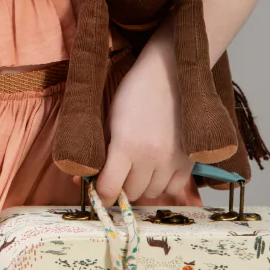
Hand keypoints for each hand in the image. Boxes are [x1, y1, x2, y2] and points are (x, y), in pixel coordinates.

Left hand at [72, 37, 202, 208]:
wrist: (169, 74)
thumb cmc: (134, 92)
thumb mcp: (110, 119)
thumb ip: (100, 151)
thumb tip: (81, 179)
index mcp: (125, 145)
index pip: (110, 188)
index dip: (102, 195)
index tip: (99, 194)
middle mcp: (150, 157)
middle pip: (131, 193)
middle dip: (122, 187)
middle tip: (119, 174)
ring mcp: (172, 160)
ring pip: (152, 193)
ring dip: (143, 185)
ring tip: (139, 167)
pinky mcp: (189, 160)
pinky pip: (174, 188)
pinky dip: (163, 184)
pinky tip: (157, 169)